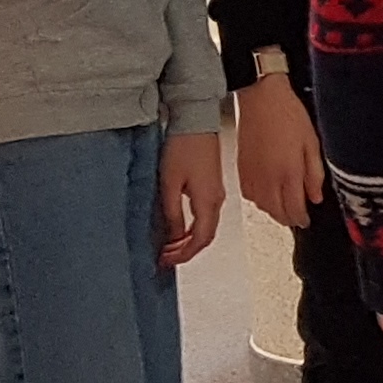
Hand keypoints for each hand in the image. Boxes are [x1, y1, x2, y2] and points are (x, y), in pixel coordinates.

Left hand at [156, 130, 226, 269]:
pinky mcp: (212, 185)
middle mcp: (217, 199)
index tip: (166, 261)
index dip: (183, 254)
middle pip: (206, 236)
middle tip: (165, 258)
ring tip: (168, 245)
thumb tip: (173, 236)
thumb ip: (172, 213)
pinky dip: (192, 227)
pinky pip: (205, 215)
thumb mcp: (170, 184)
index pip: (200, 239)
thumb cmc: (183, 147)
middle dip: (186, 251)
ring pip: (206, 227)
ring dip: (188, 240)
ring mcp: (216, 192)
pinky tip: (179, 226)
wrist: (196, 121)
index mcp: (208, 201)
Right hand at [233, 72, 323, 230]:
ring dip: (274, 211)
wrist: (262, 98)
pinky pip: (249, 195)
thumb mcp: (312, 142)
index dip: (302, 219)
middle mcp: (267, 178)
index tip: (307, 220)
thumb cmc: (287, 114)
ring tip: (285, 206)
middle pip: (276, 213)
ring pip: (262, 207)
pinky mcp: (241, 169)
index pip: (294, 209)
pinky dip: (259, 200)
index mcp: (288, 172)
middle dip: (289, 219)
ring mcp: (252, 175)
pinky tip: (268, 193)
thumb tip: (315, 197)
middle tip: (299, 216)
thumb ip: (314, 173)